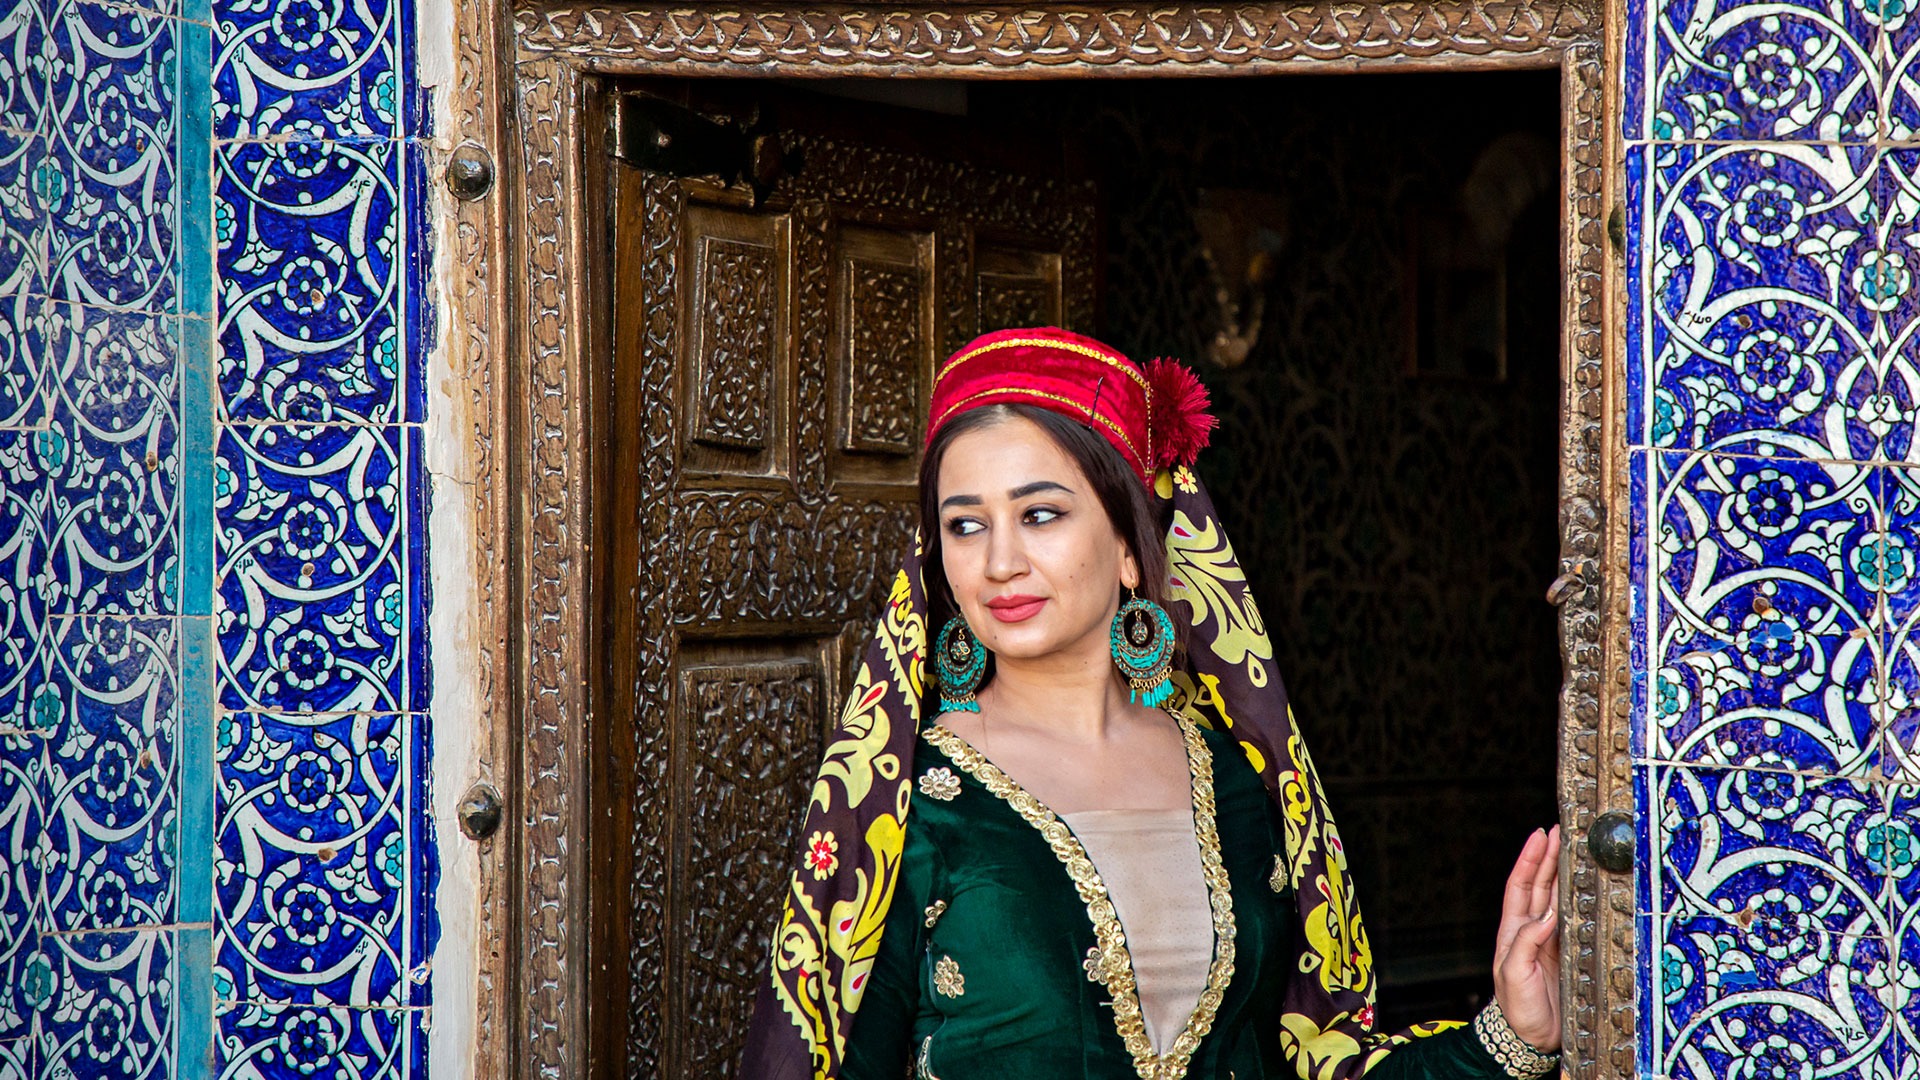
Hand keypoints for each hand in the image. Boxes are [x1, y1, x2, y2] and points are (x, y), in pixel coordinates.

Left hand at [1492, 825, 1561, 1050]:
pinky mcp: (1568, 952)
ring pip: (1558, 898)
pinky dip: (1580, 901)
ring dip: (1565, 873)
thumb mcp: (1513, 974)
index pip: (1520, 886)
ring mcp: (1551, 940)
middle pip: (1541, 885)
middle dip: (1549, 856)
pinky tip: (1587, 886)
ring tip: (1575, 849)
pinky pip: (1575, 920)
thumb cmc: (1516, 1008)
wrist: (1531, 1039)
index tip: (1539, 835)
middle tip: (1562, 831)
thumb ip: (1526, 943)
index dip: (1528, 859)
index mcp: (1513, 930)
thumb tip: (1547, 916)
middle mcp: (1532, 930)